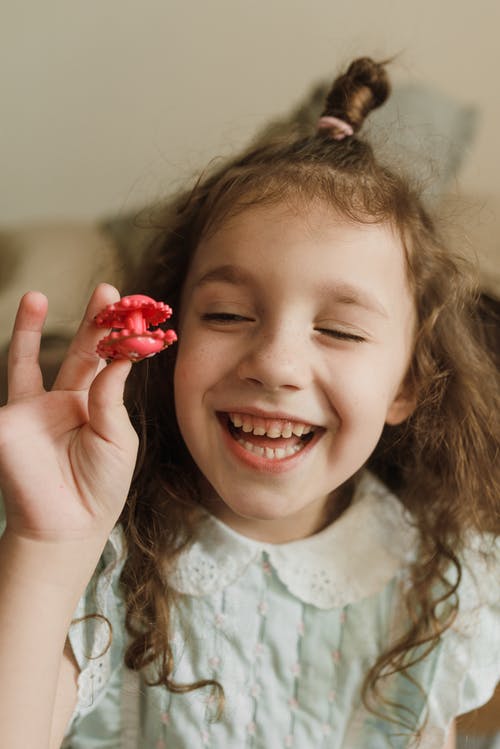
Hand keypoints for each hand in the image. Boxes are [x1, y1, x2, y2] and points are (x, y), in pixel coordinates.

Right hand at [0, 285, 138, 543]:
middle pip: (79, 352)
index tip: (134, 310)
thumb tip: (120, 358)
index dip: (119, 337)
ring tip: (36, 295)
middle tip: (106, 291)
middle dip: (91, 321)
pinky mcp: (9, 421)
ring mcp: (33, 410)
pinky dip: (12, 358)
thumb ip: (111, 398)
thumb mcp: (117, 439)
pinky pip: (10, 385)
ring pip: (30, 360)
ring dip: (31, 328)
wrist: (66, 526)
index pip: (108, 362)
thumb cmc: (100, 487)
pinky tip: (16, 331)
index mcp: (95, 406)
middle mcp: (64, 402)